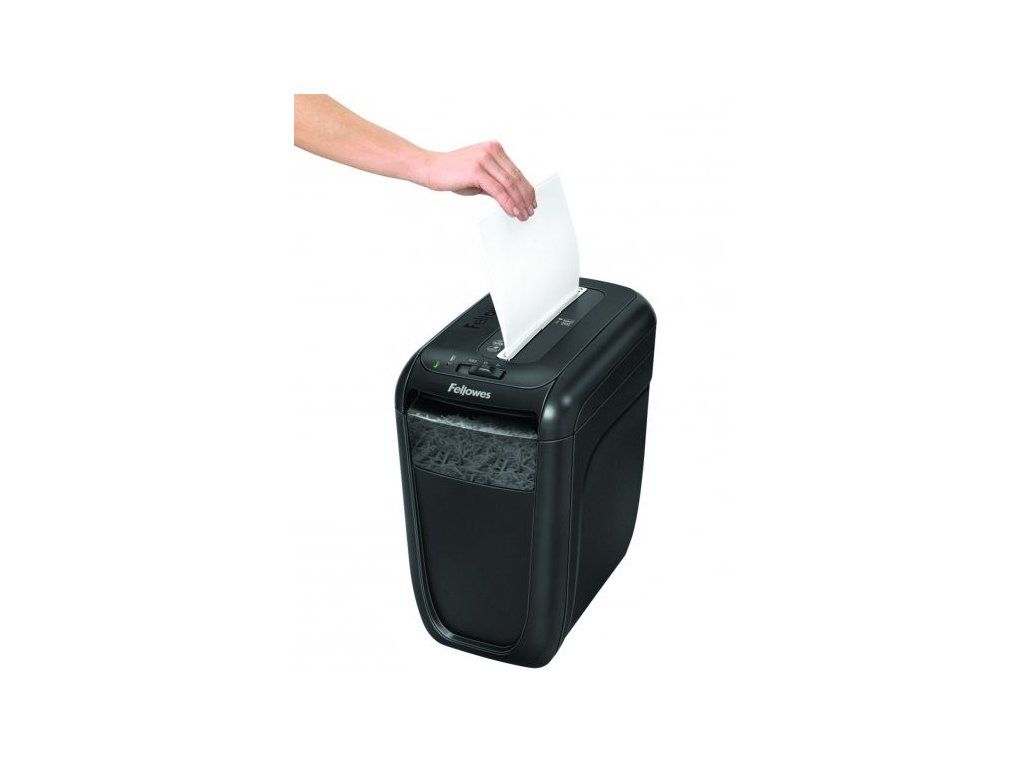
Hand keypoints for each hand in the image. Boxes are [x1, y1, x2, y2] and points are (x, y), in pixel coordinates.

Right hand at [418, 142, 536, 220]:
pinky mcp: (477, 169)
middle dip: (525, 197)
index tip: (531, 202)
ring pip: (509, 184)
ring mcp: (484, 158)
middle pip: (515, 178)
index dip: (526, 189)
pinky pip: (498, 189)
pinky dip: (507, 202)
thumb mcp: (479, 178)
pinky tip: (512, 211)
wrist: (430, 168)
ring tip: (523, 214)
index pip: (516, 171)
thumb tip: (512, 199)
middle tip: (529, 211)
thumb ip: (496, 184)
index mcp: (494, 149)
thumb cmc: (452, 172)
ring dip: (518, 202)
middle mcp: (491, 151)